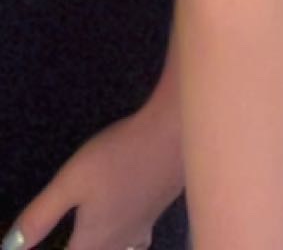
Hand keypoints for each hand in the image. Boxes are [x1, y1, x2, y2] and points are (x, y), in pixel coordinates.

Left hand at [5, 85, 182, 249]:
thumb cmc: (117, 156)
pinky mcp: (158, 210)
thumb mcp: (71, 181)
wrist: (174, 135)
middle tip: (69, 236)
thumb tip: (10, 246)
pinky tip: (127, 225)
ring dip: (103, 246)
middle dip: (78, 247)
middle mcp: (119, 242)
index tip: (36, 244)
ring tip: (95, 237)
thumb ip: (40, 215)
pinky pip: (137, 241)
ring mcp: (142, 228)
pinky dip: (125, 242)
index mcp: (94, 241)